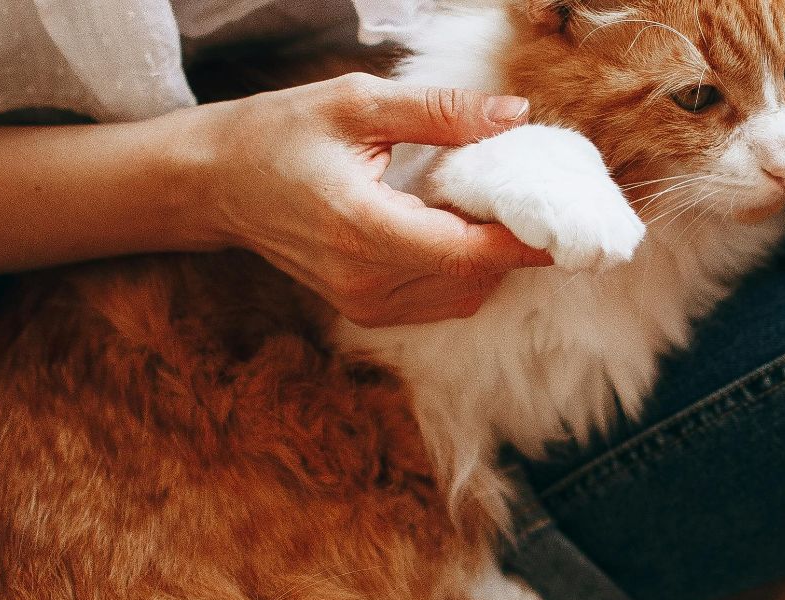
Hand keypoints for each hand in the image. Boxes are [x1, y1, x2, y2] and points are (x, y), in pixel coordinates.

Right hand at [179, 72, 554, 325]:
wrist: (216, 183)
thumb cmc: (279, 133)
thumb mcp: (357, 103)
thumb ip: (440, 112)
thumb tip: (516, 114)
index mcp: (363, 229)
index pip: (469, 252)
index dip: (526, 239)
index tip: (568, 216)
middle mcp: (366, 281)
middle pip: (476, 277)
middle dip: (515, 240)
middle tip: (539, 195)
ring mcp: (366, 304)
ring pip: (464, 294)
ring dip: (492, 256)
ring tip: (497, 205)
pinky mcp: (367, 310)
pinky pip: (441, 300)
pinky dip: (465, 268)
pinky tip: (462, 226)